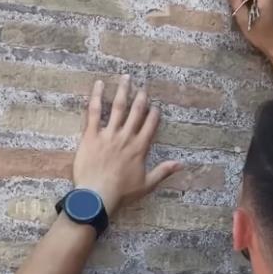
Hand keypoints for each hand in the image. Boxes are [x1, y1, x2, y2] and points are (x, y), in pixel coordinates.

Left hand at [72, 75, 181, 214]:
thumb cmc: (121, 192)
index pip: (150, 125)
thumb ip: (163, 171)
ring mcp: (109, 134)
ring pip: (118, 107)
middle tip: (143, 87)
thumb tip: (181, 164)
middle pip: (136, 112)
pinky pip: (94, 112)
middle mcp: (126, 137)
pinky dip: (96, 97)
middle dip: (141, 98)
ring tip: (126, 78)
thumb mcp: (146, 184)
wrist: (98, 195)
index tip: (155, 106)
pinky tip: (99, 84)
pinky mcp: (91, 135)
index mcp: (139, 148)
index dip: (154, 114)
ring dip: (123, 91)